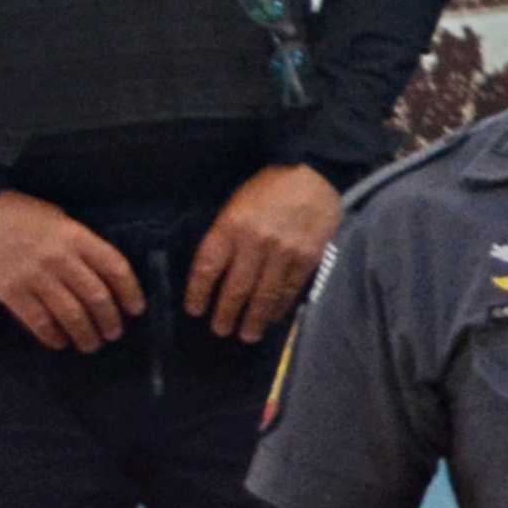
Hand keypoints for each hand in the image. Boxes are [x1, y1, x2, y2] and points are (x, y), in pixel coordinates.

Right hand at [0, 190, 138, 351]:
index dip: (130, 292)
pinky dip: (52, 336)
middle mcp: (60, 259)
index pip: (115, 268)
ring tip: (91, 344)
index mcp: (76, 237)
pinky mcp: (11, 293)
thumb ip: (79, 244)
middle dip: (110, 319)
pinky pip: (38, 321)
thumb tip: (100, 273)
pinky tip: (59, 342)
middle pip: (96, 297)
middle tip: (114, 333)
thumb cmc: (18, 213)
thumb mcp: (57, 218)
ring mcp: (35, 277)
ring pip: (71, 314)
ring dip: (85, 334)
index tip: (137, 309)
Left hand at [181, 163, 342, 345]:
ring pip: (264, 295)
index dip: (198, 293)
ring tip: (247, 335)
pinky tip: (274, 317)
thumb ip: (226, 235)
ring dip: (253, 319)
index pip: (207, 268)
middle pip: (235, 288)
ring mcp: (283, 252)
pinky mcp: (308, 257)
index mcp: (230, 226)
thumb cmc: (268, 186)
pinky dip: (280, 306)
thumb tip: (218, 271)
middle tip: (221, 331)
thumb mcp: (236, 204)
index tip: (194, 310)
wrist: (314, 172)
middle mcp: (254, 243)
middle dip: (226, 314)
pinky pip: (290, 289)